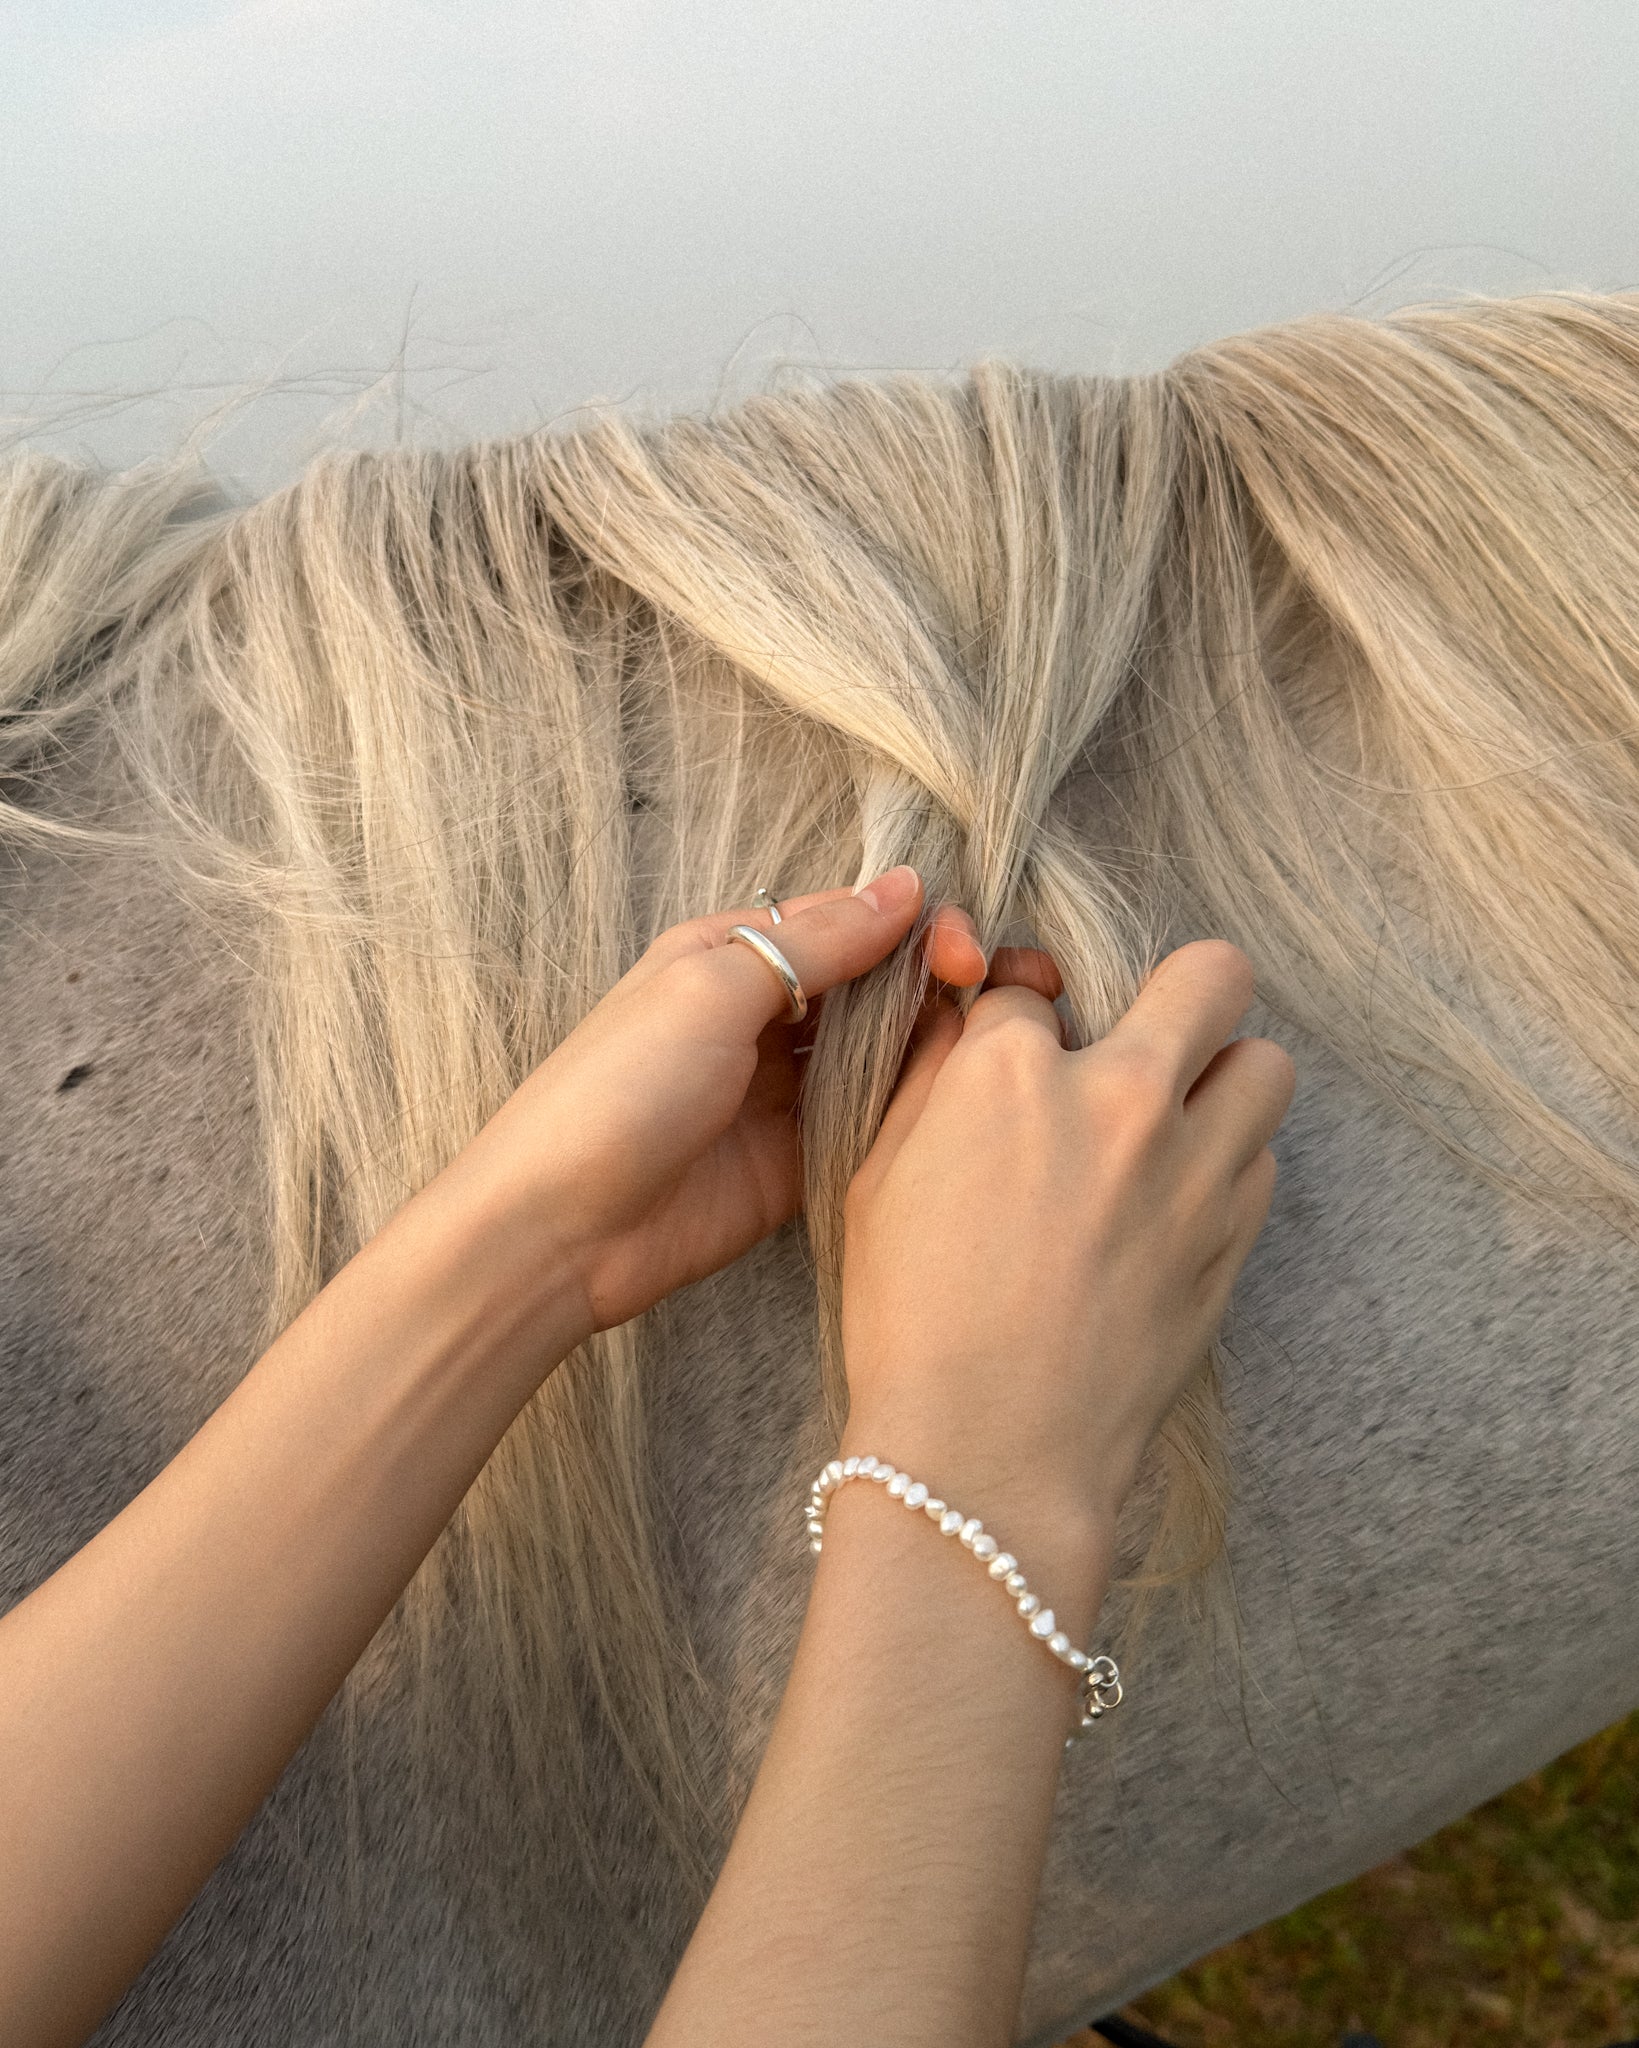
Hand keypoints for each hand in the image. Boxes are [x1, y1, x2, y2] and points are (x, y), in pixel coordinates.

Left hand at [451, 867, 1060, 1344]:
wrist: (561, 1230)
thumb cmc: (617, 1089)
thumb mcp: (715, 987)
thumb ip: (816, 940)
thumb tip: (905, 885)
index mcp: (733, 955)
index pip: (848, 922)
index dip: (915, 929)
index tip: (966, 954)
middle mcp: (763, 1017)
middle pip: (873, 986)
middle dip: (937, 984)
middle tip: (998, 999)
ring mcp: (782, 1094)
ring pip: (880, 1055)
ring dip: (932, 1046)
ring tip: (993, 1051)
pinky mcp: (796, 1164)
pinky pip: (868, 1127)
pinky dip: (910, 1114)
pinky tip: (956, 1108)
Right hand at [839, 940, 1295, 1536]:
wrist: (989, 1452)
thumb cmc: (912, 1320)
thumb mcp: (876, 1179)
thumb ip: (927, 1078)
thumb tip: (964, 1020)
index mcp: (1013, 1073)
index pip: (1032, 988)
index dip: (1012, 1021)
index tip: (1008, 1056)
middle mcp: (1121, 1097)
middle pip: (1212, 974)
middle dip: (1179, 989)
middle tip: (1146, 1034)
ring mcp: (1194, 1168)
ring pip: (1266, 1065)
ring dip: (1223, 1077)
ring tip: (1173, 1121)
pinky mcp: (1233, 1237)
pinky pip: (1263, 1158)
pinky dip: (1227, 1161)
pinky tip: (1172, 1198)